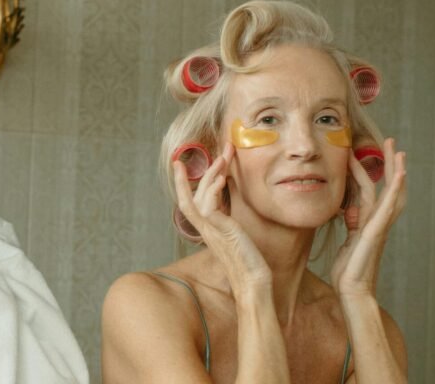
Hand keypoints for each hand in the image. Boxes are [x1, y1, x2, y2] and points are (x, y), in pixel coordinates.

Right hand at [174, 143, 270, 295]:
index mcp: (207, 230)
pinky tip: (223, 178)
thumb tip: (233, 209)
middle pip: (188, 197)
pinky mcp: (222, 232)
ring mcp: (211, 231)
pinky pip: (209, 207)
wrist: (253, 284)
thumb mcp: (238, 236)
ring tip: (222, 158)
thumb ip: (230, 222)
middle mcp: (205, 229)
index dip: (182, 184)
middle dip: (194, 173)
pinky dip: (213, 190)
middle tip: (214, 150)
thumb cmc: (249, 263)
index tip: (181, 164)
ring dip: (210, 175)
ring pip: (198, 198)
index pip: (188, 202)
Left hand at [331, 138, 406, 297]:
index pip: (368, 191)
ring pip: (391, 193)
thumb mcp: (345, 242)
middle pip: (386, 187)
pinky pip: (388, 207)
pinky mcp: (376, 232)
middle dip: (388, 165)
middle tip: (390, 142)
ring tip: (398, 150)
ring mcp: (378, 226)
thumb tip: (346, 212)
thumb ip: (348, 226)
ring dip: (395, 171)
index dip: (366, 172)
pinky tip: (400, 174)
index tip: (358, 153)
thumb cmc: (347, 272)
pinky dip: (395, 189)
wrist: (352, 292)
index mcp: (367, 223)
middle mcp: (376, 222)